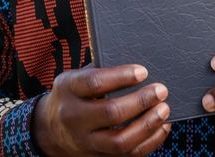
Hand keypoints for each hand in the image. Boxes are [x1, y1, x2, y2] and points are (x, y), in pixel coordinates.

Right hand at [33, 64, 171, 155]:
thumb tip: (136, 67)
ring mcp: (86, 141)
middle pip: (111, 113)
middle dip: (140, 101)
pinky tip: (161, 127)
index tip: (143, 71)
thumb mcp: (74, 78)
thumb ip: (98, 71)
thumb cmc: (71, 96)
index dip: (121, 76)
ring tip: (164, 109)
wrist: (50, 130)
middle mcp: (74, 118)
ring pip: (121, 141)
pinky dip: (150, 141)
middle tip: (160, 90)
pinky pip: (128, 155)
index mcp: (68, 90)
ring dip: (148, 125)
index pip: (94, 83)